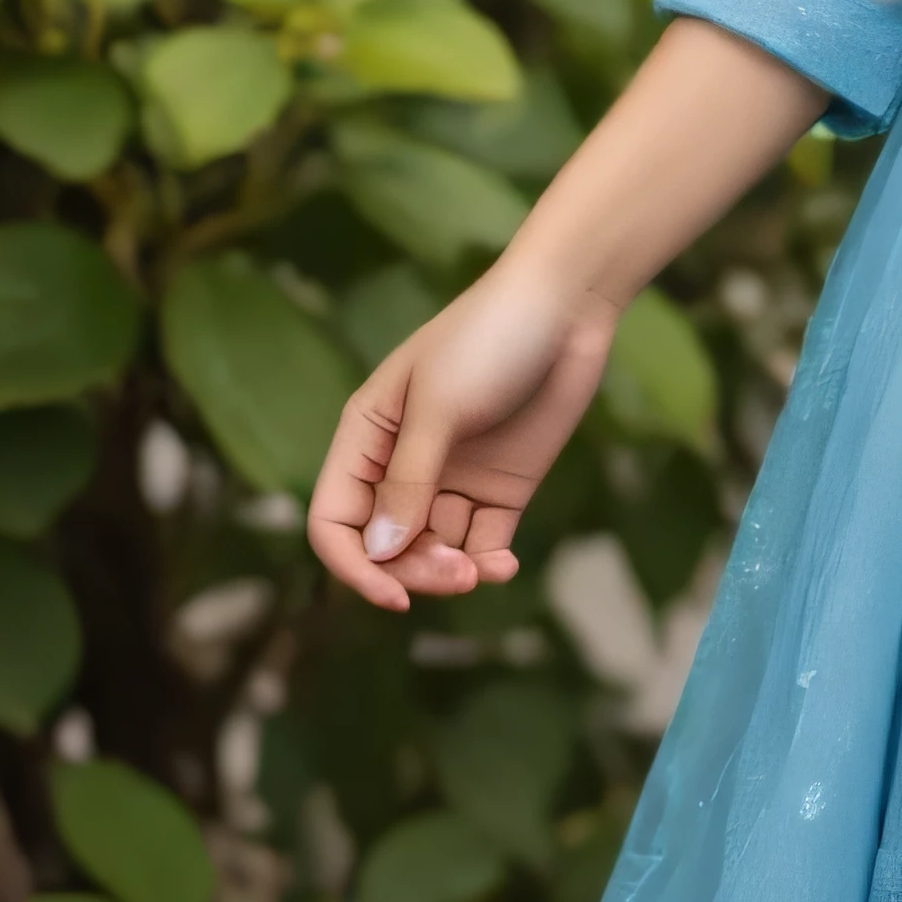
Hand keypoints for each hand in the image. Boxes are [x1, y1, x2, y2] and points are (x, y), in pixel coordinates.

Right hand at [308, 258, 616, 612]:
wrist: (567, 306)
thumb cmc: (488, 338)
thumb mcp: (439, 407)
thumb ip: (409, 481)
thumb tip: (379, 552)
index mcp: (367, 438)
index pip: (335, 520)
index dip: (353, 565)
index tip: (393, 594)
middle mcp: (402, 465)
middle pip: (386, 547)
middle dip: (413, 570)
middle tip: (456, 574)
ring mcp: (453, 478)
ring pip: (432, 551)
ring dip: (451, 571)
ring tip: (483, 568)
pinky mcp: (501, 488)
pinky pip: (481, 543)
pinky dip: (487, 563)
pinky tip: (503, 566)